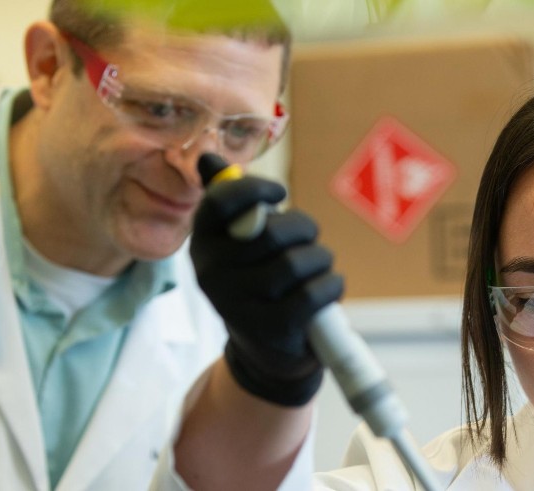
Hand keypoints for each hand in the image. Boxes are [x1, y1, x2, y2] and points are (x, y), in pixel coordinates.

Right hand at [191, 176, 343, 406]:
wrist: (266, 353)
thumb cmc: (258, 281)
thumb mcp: (237, 242)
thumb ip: (226, 199)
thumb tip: (208, 159)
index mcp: (202, 244)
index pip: (220, 202)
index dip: (255, 189)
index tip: (280, 193)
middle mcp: (211, 274)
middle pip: (271, 231)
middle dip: (303, 230)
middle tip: (310, 240)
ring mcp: (237, 305)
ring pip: (296, 263)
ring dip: (320, 261)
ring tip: (318, 269)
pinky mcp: (269, 330)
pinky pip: (313, 294)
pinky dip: (330, 286)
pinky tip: (326, 290)